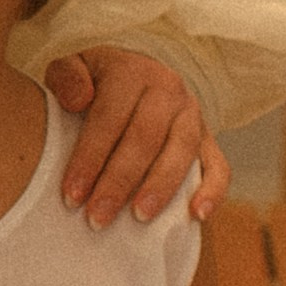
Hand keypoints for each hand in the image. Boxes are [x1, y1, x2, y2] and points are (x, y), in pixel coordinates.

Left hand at [44, 48, 227, 227]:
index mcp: (130, 72)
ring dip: (160, 188)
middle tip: (97, 217)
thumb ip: (66, 78)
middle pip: (144, 138)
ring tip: (138, 218)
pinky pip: (218, 166)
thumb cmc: (94, 82)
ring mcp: (192, 114)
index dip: (90, 158)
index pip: (109, 117)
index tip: (70, 195)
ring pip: (181, 151)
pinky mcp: (209, 139)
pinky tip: (197, 216)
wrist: (136, 76)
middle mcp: (167, 89)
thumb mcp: (73, 68)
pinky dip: (212, 192)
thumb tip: (78, 101)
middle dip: (119, 182)